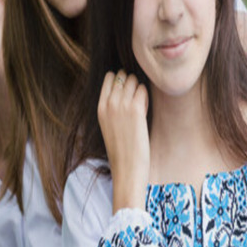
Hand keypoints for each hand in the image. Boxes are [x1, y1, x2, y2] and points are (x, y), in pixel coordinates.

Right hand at [97, 70, 149, 212]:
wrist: (127, 169)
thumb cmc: (121, 151)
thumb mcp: (109, 126)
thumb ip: (113, 108)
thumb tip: (126, 91)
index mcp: (100, 108)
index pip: (109, 78)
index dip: (121, 81)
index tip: (127, 92)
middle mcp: (109, 104)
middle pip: (122, 76)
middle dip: (131, 83)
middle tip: (136, 100)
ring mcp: (122, 105)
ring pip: (134, 81)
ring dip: (140, 89)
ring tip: (141, 107)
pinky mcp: (136, 110)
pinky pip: (143, 90)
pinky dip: (146, 97)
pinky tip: (145, 110)